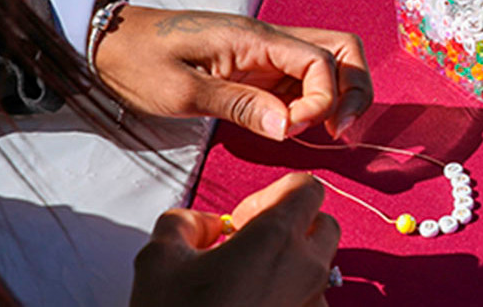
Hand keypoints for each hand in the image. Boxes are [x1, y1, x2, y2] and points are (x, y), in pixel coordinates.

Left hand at [93, 6, 372, 139]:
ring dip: (338, 95)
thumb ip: (239, 106)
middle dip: (353, 89)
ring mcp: (266, 52)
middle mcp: (269, 39)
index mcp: (255, 38)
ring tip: (324, 131)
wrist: (109, 43)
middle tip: (338, 130)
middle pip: (341, 49)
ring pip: (328, 62)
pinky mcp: (256, 67)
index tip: (293, 130)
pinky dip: (314, 102)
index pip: (321, 61)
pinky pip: (302, 79)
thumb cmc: (139, 62)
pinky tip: (297, 127)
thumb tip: (289, 127)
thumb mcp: (182, 91)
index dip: (323, 101)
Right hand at [130, 173, 339, 306]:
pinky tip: (247, 306)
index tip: (243, 217)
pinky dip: (287, 297)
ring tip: (244, 281)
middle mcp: (306, 270)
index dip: (274, 193)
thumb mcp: (158, 258)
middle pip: (323, 225)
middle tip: (247, 243)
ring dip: (289, 264)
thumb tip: (201, 225)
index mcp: (277, 238)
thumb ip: (182, 223)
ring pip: (318, 268)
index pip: (307, 188)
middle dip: (292, 225)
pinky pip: (309, 302)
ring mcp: (311, 306)